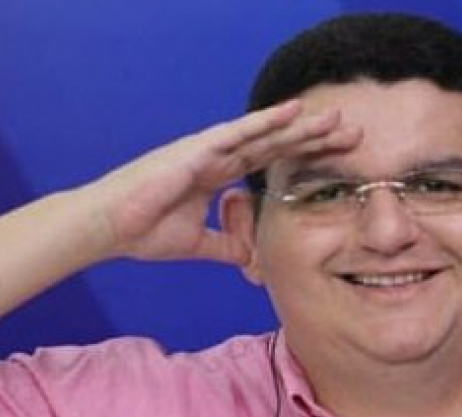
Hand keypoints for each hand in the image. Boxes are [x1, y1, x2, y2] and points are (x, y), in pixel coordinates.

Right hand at [83, 100, 359, 262]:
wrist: (108, 228)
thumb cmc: (143, 231)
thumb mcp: (197, 243)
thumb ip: (226, 245)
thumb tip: (250, 260)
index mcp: (218, 175)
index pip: (271, 162)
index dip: (304, 157)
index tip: (338, 156)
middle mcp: (217, 156)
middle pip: (275, 144)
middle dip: (314, 139)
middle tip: (352, 132)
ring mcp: (207, 150)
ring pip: (263, 133)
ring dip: (299, 125)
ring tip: (333, 117)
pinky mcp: (195, 150)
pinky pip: (236, 133)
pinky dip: (264, 122)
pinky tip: (290, 113)